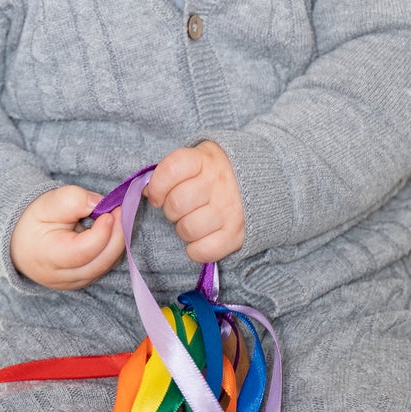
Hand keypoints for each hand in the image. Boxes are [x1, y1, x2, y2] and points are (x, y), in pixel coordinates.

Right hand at [10, 185, 126, 289]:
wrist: (21, 243)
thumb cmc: (35, 221)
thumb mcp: (49, 203)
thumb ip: (74, 200)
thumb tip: (100, 204)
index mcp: (49, 257)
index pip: (83, 252)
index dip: (102, 232)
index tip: (111, 210)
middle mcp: (64, 276)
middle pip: (101, 261)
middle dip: (117, 234)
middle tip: (122, 210)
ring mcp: (76, 282)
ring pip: (108, 264)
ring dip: (118, 240)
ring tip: (117, 216)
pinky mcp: (85, 280)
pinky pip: (107, 265)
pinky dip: (114, 247)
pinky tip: (113, 229)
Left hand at [145, 140, 244, 263]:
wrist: (263, 182)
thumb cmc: (216, 174)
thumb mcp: (197, 160)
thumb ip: (171, 172)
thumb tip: (147, 192)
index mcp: (206, 160)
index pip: (172, 170)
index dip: (157, 186)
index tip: (156, 195)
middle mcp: (220, 183)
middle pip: (176, 203)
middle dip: (171, 210)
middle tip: (181, 208)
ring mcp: (230, 209)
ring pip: (187, 229)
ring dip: (184, 229)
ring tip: (194, 221)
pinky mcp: (237, 234)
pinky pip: (203, 251)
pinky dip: (196, 249)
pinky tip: (201, 238)